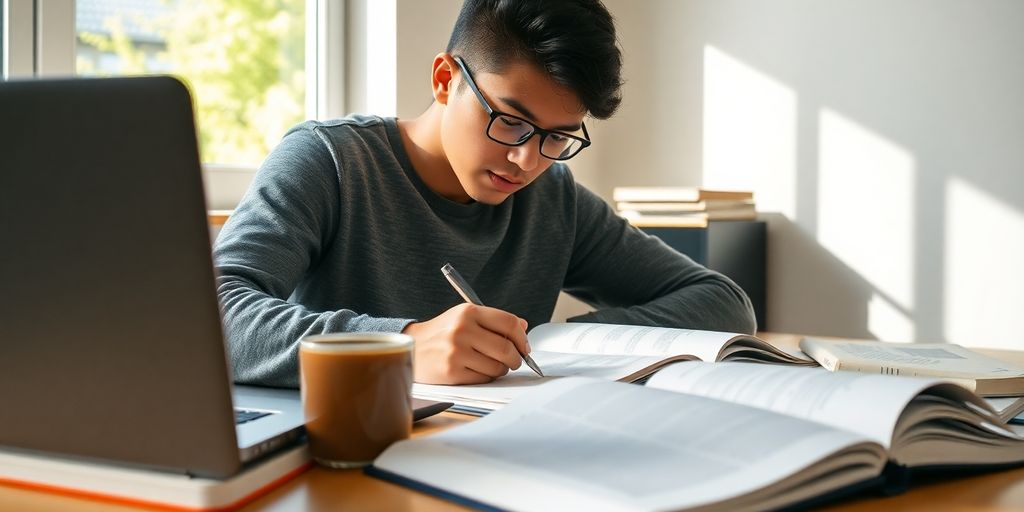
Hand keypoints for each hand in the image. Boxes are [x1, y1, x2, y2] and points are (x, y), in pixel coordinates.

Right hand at [403, 303, 529, 384]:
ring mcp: (456, 352)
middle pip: (507, 348)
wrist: (413, 347)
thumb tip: (523, 327)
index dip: (522, 337)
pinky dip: (487, 377)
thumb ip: (493, 320)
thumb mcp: (464, 317)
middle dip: (516, 358)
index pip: (509, 323)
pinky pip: (484, 378)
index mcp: (468, 312)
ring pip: (498, 366)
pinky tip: (478, 370)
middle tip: (515, 361)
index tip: (524, 346)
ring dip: (501, 369)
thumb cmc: (443, 333)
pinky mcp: (452, 372)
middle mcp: (462, 330)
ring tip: (492, 365)